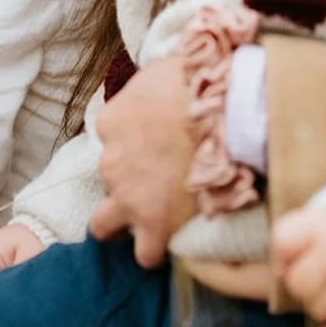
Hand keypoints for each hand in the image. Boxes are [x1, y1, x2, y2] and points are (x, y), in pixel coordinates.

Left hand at [87, 56, 197, 266]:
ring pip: (104, 224)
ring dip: (125, 221)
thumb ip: (145, 91)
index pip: (110, 139)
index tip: (156, 143)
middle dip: (128, 181)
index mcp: (110, 122)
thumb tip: (156, 90)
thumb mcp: (158, 73)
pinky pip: (144, 253)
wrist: (221, 111)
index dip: (133, 143)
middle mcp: (109, 161)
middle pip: (109, 179)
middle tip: (159, 177)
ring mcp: (127, 196)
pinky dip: (154, 249)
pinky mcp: (152, 224)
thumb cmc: (196, 82)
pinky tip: (171, 239)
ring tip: (153, 217)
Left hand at [271, 206, 325, 326]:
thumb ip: (293, 236)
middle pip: (297, 283)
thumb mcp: (319, 218)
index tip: (294, 255)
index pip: (283, 241)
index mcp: (325, 223)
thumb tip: (281, 271)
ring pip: (317, 310)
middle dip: (302, 283)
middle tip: (319, 275)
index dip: (283, 253)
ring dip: (322, 304)